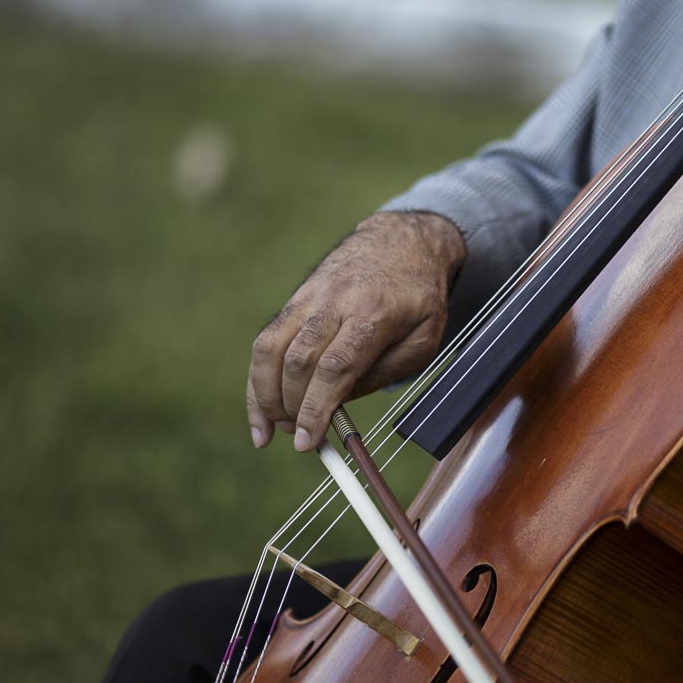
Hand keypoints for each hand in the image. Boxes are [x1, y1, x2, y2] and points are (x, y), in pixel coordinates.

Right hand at [246, 211, 465, 451]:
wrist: (401, 241)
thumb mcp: (425, 338)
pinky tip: (260, 408)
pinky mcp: (295, 299)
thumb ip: (385, 371)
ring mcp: (310, 297)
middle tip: (298, 438)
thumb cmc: (418, 296)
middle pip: (298, 360)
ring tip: (270, 430)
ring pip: (270, 347)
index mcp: (375, 313)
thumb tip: (338, 402)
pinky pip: (266, 339)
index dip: (316, 408)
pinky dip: (257, 377)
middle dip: (290, 407)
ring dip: (263, 395)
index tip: (307, 442)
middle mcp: (336, 302)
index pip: (335, 366)